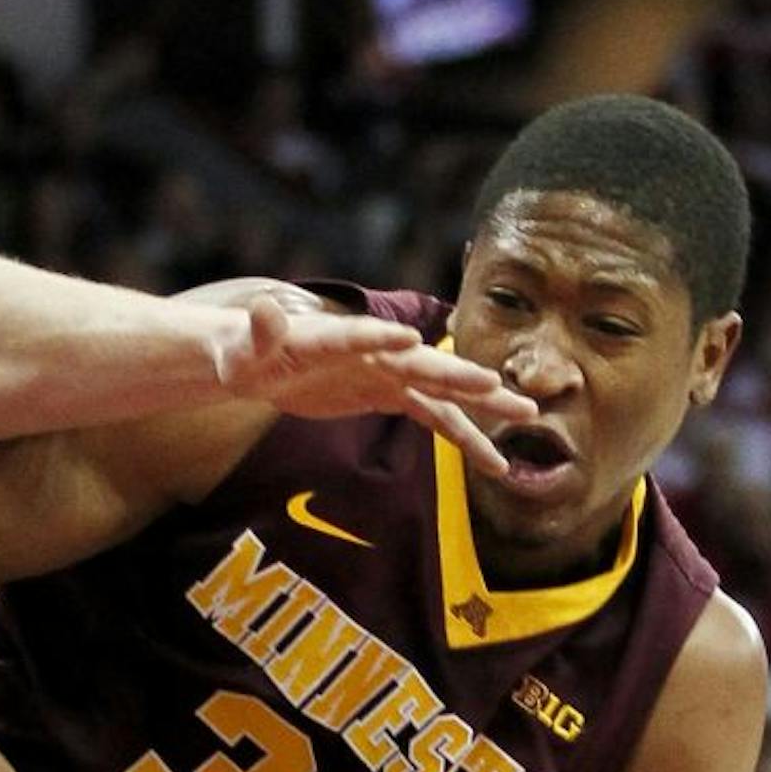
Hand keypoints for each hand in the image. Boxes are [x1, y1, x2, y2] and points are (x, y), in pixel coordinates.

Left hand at [217, 296, 536, 475]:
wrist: (259, 361)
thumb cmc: (246, 352)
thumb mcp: (244, 347)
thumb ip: (260, 331)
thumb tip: (262, 309)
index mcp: (337, 337)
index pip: (362, 336)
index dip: (381, 339)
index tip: (411, 340)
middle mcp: (374, 352)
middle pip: (420, 364)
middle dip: (456, 375)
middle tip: (496, 385)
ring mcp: (387, 374)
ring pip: (442, 392)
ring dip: (482, 406)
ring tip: (526, 416)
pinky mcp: (389, 395)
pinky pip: (434, 418)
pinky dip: (463, 437)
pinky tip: (494, 462)